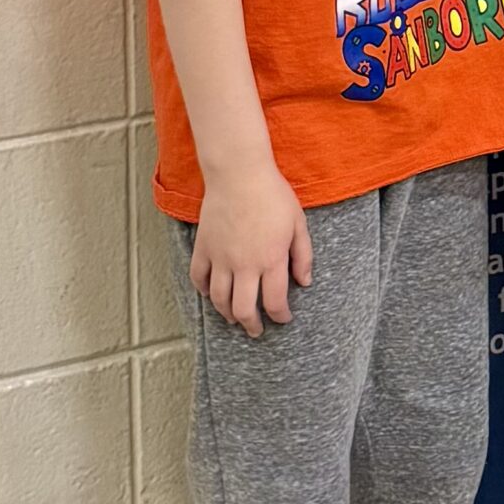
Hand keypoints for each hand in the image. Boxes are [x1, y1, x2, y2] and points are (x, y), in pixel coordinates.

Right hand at [191, 166, 312, 336]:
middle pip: (244, 309)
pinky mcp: (203, 247)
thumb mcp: (298, 224)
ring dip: (227, 314)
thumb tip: (304, 282)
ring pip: (219, 299)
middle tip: (257, 330)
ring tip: (234, 319)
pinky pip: (198, 278)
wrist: (239, 173)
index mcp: (271, 259)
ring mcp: (220, 257)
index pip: (275, 302)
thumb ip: (302, 255)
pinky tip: (211, 294)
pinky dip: (204, 291)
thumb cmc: (273, 195)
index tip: (283, 318)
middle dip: (252, 325)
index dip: (280, 316)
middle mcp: (244, 264)